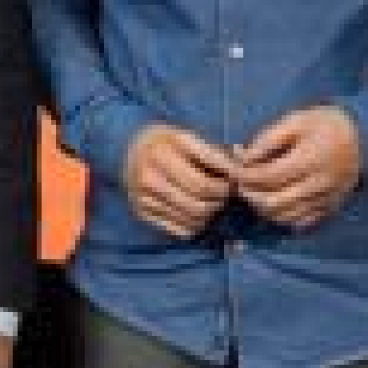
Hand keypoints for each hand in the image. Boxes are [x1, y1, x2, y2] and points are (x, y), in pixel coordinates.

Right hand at [122, 124, 235, 238]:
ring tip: (214, 202)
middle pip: (199, 200)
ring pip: (191, 216)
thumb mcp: (186, 138)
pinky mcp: (142, 212)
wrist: (128, 150)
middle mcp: (150, 174)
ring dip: (211, 213)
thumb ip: (211, 154)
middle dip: (220, 199)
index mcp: (162, 152)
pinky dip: (195, 225)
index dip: (226, 184)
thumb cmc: (165, 143)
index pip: (204, 182)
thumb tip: (239, 172)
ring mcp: (144, 196)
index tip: (235, 180)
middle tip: (226, 193)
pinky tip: (199, 214)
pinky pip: (178, 229)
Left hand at [236, 107, 363, 228]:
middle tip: (239, 184)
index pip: (268, 177)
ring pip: (286, 216)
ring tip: (253, 193)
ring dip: (264, 208)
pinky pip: (301, 222)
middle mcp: (319, 185)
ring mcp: (326, 200)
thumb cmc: (323, 124)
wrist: (361, 136)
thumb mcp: (295, 121)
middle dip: (251, 195)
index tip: (234, 170)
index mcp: (309, 160)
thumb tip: (242, 157)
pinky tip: (273, 202)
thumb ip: (268, 139)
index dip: (246, 176)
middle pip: (275, 202)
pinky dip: (282, 216)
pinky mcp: (330, 208)